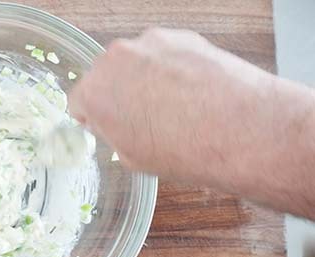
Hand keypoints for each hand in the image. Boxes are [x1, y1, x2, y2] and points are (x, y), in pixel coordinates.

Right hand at [69, 28, 275, 183]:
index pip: (80, 102)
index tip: (108, 125)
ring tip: (173, 107)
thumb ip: (114, 133)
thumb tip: (118, 125)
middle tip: (143, 119)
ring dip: (147, 79)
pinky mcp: (180, 36)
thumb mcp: (132, 157)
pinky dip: (174, 69)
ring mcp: (149, 44)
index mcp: (94, 93)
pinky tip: (191, 93)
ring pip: (137, 63)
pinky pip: (166, 54)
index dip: (95, 117)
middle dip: (121, 95)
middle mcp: (115, 61)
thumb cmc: (186, 149)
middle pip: (107, 77)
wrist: (239, 130)